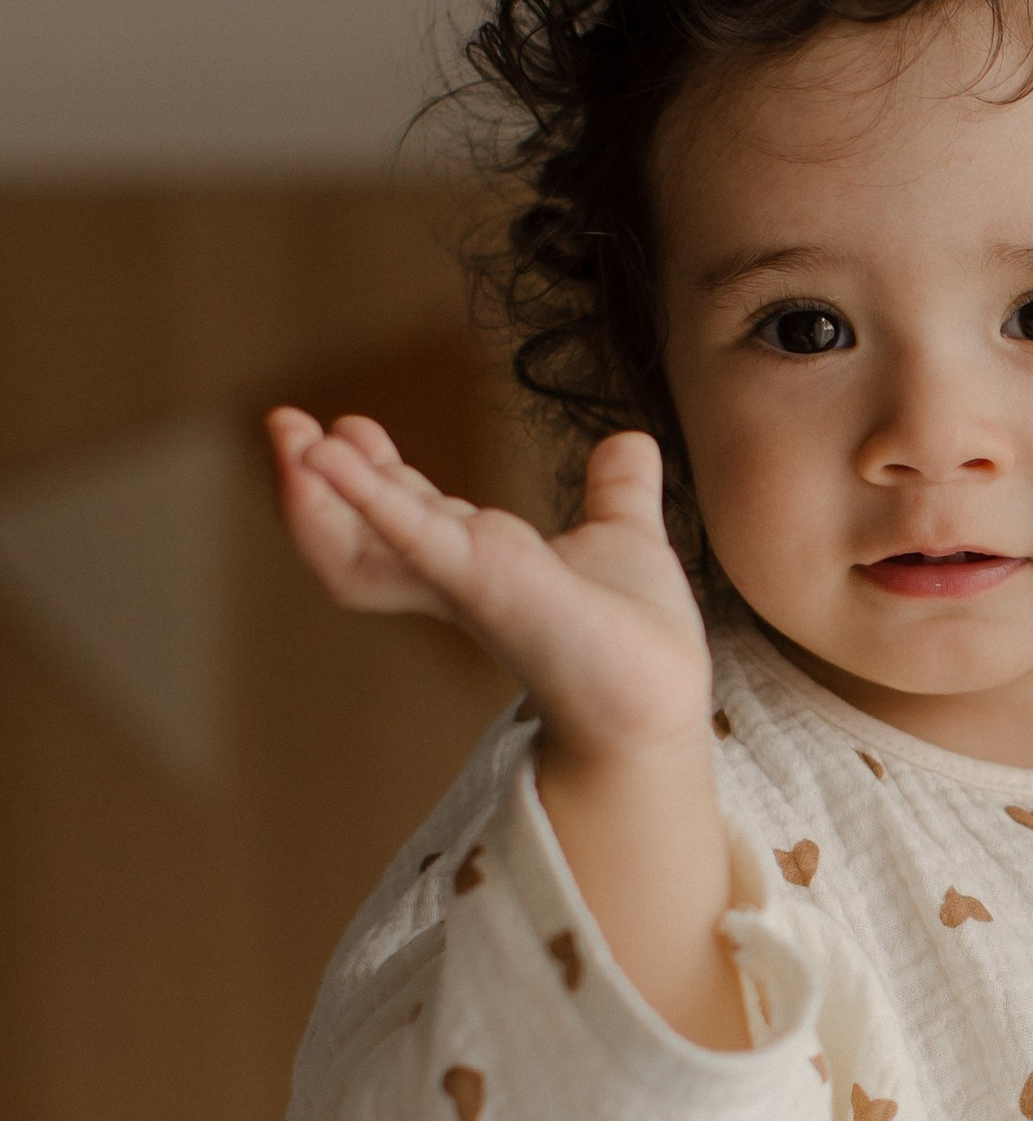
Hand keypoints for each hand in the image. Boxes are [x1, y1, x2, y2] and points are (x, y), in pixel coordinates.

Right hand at [269, 407, 745, 1045]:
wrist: (659, 697)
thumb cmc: (639, 638)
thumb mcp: (620, 540)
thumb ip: (617, 492)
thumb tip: (629, 440)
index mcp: (479, 567)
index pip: (403, 518)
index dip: (370, 476)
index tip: (349, 428)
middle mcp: (456, 580)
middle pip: (358, 535)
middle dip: (318, 479)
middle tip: (285, 423)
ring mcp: (463, 583)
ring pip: (357, 548)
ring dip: (318, 493)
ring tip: (288, 436)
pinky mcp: (482, 583)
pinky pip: (409, 537)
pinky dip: (366, 497)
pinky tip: (326, 458)